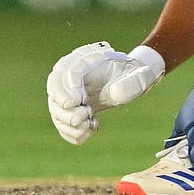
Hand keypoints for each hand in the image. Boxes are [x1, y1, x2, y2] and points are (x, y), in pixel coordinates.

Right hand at [46, 42, 164, 144]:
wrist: (131, 81)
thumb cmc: (133, 75)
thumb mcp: (139, 76)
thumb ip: (131, 83)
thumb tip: (115, 93)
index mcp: (84, 60)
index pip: (64, 72)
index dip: (65, 89)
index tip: (74, 102)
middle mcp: (70, 75)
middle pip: (54, 92)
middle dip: (65, 111)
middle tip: (84, 118)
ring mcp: (67, 93)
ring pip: (56, 110)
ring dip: (68, 124)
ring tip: (89, 126)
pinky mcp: (69, 109)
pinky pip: (62, 123)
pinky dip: (70, 133)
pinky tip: (87, 134)